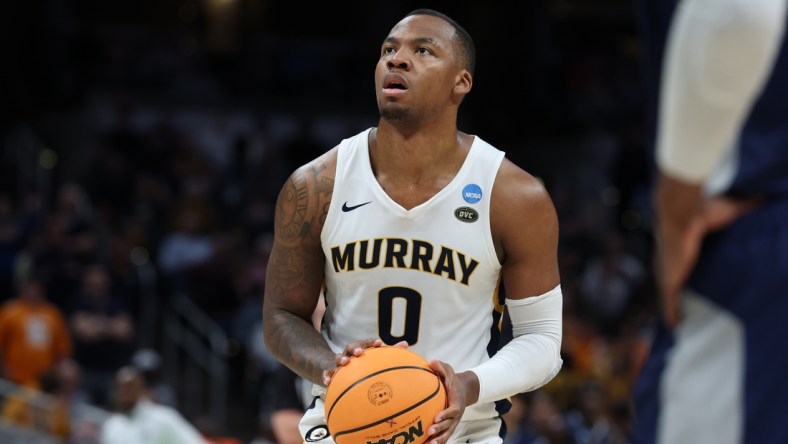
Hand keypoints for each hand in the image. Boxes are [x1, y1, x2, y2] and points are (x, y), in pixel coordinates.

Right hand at [322, 339, 407, 384]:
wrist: (333, 365)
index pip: (366, 343)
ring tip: (344, 362)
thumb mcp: (371, 358)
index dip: (372, 342)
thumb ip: (388, 352)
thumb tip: (406, 344)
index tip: (379, 344)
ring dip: (340, 359)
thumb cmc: (359, 362)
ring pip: (337, 358)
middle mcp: (349, 353)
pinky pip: (327, 373)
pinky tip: (328, 381)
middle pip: (351, 347)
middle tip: (360, 352)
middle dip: (356, 348)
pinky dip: (327, 376)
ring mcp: (338, 362)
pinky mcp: (329, 371)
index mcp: (360, 349)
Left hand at [426, 360, 477, 443]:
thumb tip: (432, 361)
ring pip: (447, 432)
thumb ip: (441, 367)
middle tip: (429, 431)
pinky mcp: (449, 425)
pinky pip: (444, 435)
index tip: (437, 417)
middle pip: (450, 424)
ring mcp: (453, 421)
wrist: (463, 389)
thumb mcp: (449, 371)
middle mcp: (456, 414)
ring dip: (439, 438)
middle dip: (440, 429)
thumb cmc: (453, 380)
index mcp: (457, 402)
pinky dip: (438, 441)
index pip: (453, 410)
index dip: (446, 414)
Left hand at [655, 174, 761, 327]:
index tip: (697, 284)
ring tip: (683, 324)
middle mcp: (672, 261)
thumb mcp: (731, 210)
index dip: (688, 273)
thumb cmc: (703, 209)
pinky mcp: (668, 280)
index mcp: (683, 247)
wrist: (683, 213)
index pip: (685, 264)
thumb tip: (768, 197)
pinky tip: (673, 327)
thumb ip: (747, 207)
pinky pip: (668, 302)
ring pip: (670, 295)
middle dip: (680, 294)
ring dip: (674, 307)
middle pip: (675, 282)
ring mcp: (668, 272)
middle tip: (690, 309)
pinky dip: (671, 314)